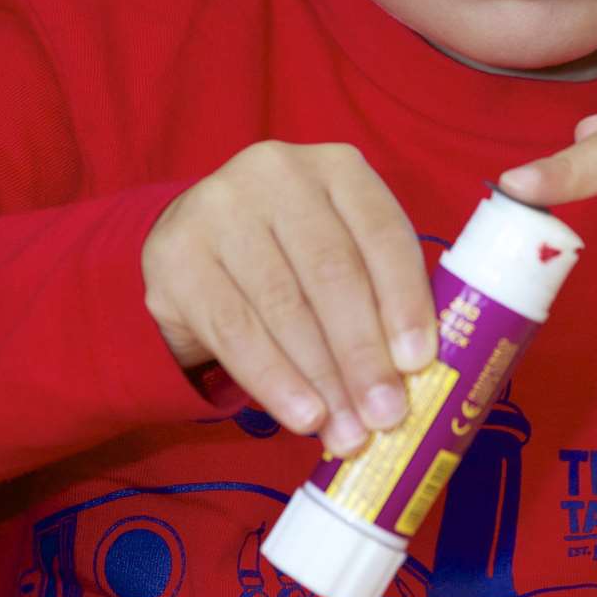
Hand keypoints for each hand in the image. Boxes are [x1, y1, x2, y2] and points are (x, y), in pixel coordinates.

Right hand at [142, 142, 437, 451]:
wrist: (196, 237)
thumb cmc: (293, 252)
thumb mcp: (343, 246)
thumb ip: (379, 292)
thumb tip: (413, 376)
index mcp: (337, 166)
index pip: (381, 233)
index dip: (404, 299)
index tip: (419, 362)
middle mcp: (278, 172)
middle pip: (332, 272)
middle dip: (363, 353)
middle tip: (386, 415)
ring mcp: (220, 207)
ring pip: (284, 306)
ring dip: (322, 378)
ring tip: (348, 431)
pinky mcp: (177, 254)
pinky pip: (234, 329)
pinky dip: (275, 380)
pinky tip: (302, 416)